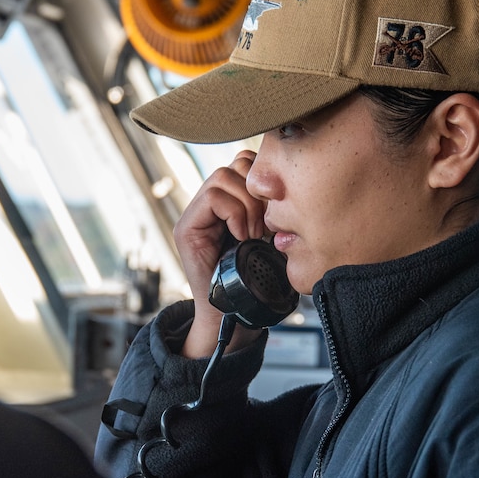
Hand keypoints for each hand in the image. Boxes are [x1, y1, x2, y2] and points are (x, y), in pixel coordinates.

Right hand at [173, 150, 266, 357]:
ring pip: (222, 177)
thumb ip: (272, 210)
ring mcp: (195, 214)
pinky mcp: (186, 227)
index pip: (245, 164)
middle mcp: (208, 203)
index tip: (274, 212)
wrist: (232, 314)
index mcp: (229, 201)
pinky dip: (234, 214)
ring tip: (252, 233)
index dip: (263, 180)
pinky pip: (213, 197)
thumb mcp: (271, 238)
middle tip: (264, 225)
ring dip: (246, 205)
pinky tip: (241, 236)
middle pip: (234, 165)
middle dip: (256, 193)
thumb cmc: (256, 280)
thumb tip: (292, 185)